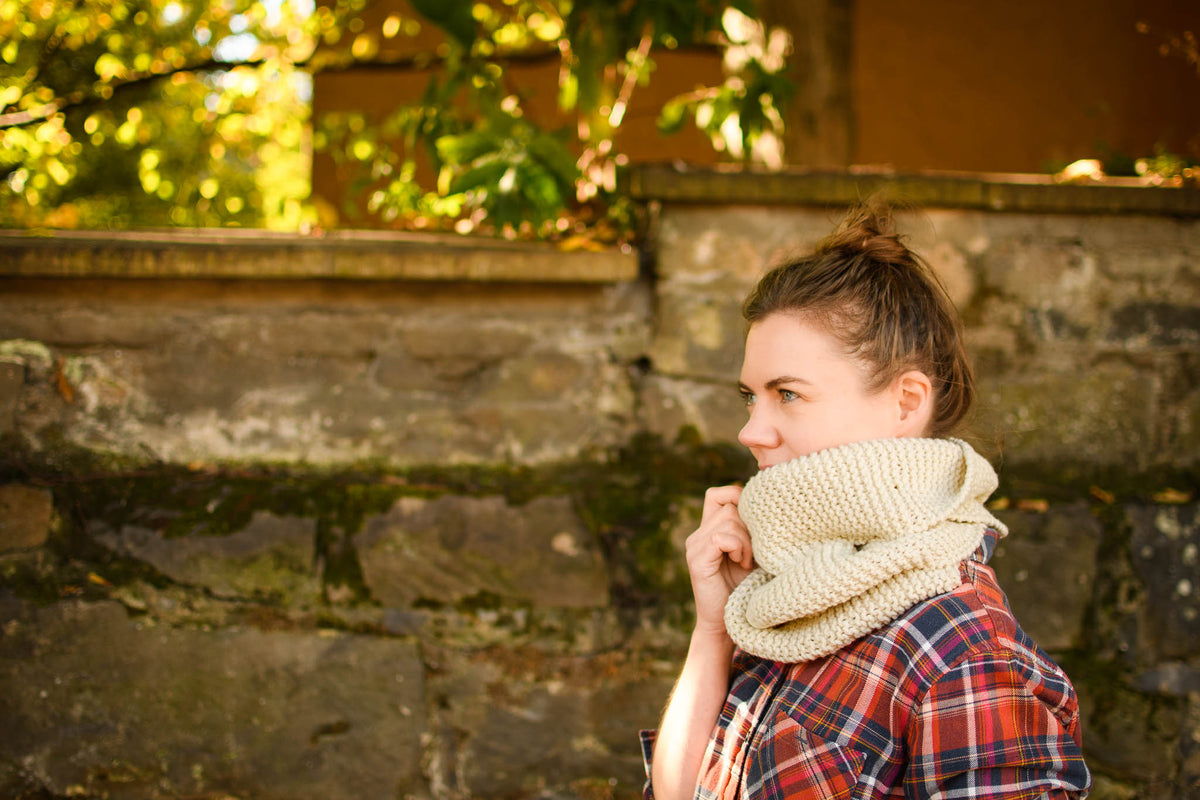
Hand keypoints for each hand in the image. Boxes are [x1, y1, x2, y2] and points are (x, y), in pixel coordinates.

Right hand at [685, 485, 754, 635]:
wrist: (729, 624)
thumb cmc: (747, 588)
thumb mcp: (754, 552)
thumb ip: (754, 530)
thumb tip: (774, 504)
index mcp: (709, 530)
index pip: (719, 494)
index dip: (739, 499)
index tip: (755, 526)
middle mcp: (698, 534)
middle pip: (728, 505)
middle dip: (749, 525)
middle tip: (753, 552)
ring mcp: (694, 546)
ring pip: (727, 519)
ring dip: (746, 540)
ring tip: (747, 561)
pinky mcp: (697, 560)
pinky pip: (721, 538)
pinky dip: (738, 548)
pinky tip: (742, 564)